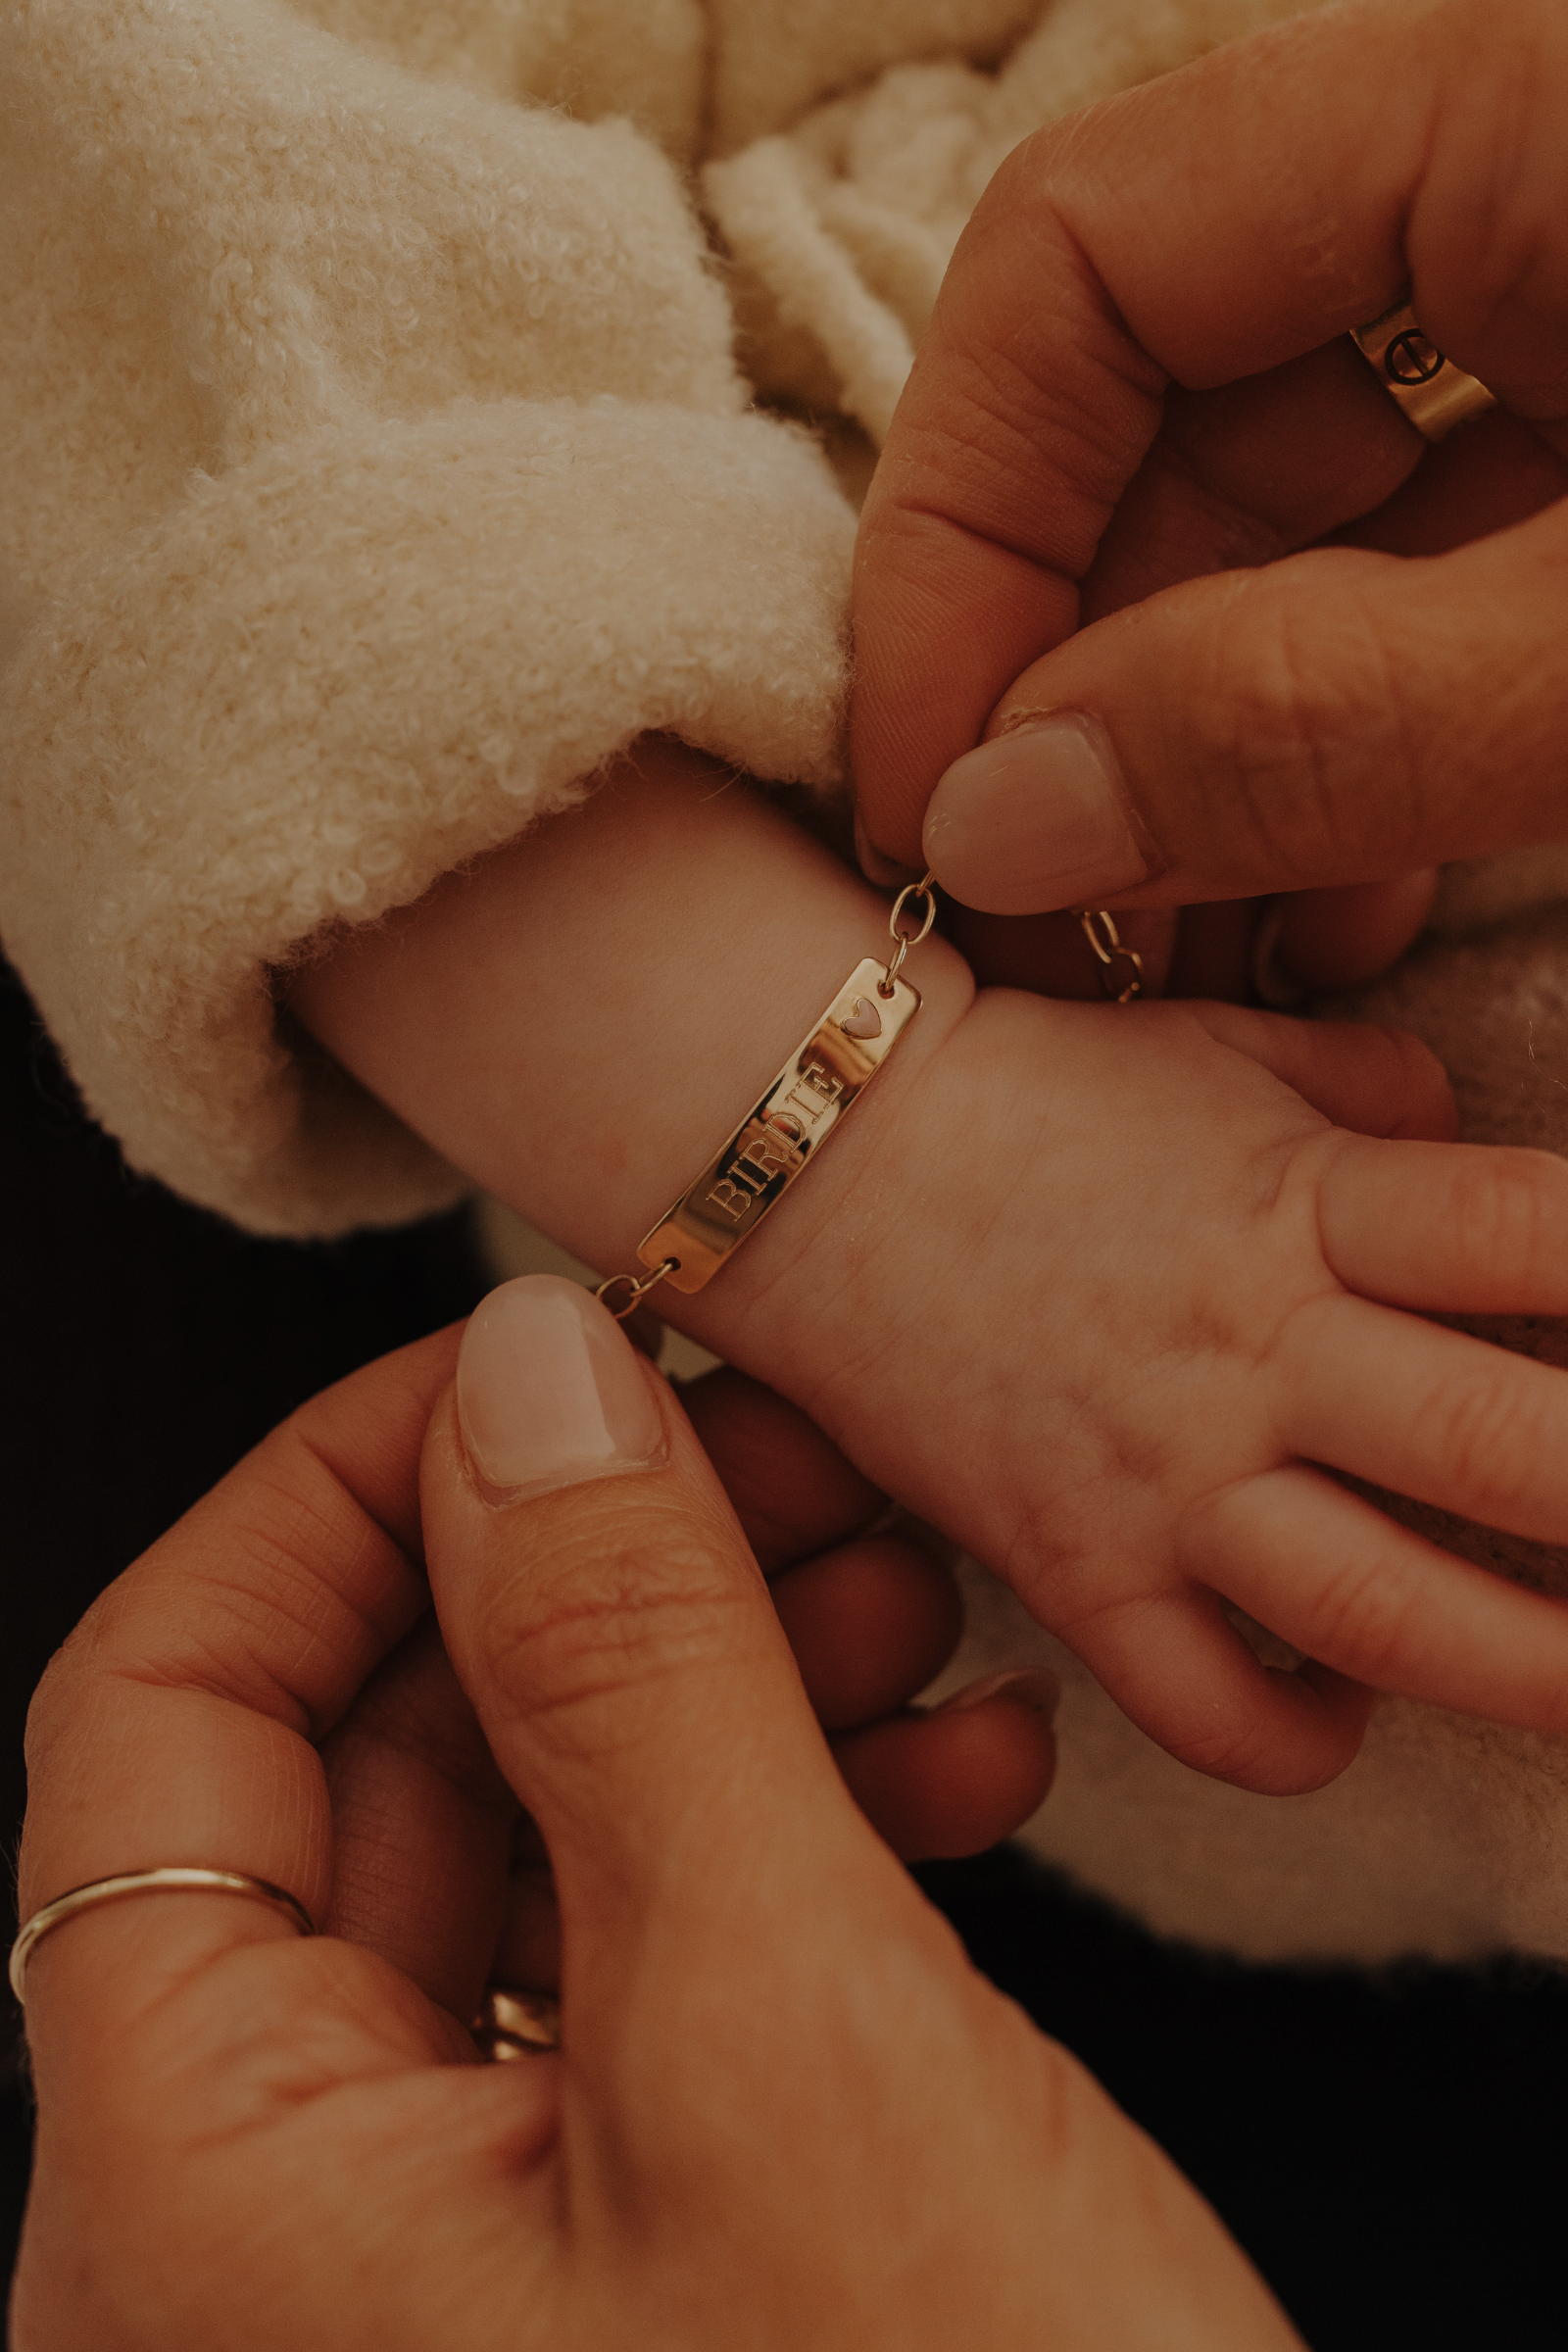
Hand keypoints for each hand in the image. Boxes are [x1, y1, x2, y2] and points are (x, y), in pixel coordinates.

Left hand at [11, 1282, 1297, 2351]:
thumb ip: (627, 1672)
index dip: (345, 1496)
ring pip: (539, 1848)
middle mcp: (279, 2235)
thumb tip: (524, 1374)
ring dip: (731, 1686)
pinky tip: (957, 1769)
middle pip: (378, 1766)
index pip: (163, 1718)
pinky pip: (653, 1966)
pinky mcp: (626, 2252)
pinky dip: (797, 1831)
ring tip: (919, 1604)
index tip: (542, 1371)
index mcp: (200, 2202)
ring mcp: (457, 2254)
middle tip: (802, 1462)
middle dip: (606, 1577)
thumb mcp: (789, 2043)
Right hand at [290, 746, 1567, 1799]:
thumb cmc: (1028, 1094)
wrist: (806, 1155)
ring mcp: (1163, 1472)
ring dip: (1545, 1673)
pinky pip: (1213, 1707)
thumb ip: (1367, 1093)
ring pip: (1394, 1616)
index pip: (1543, 1241)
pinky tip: (1348, 1710)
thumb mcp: (1211, 1051)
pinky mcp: (1076, 1567)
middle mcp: (1254, 1345)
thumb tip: (1478, 1145)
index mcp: (1305, 1197)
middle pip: (1516, 1456)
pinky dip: (1305, 1737)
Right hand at [850, 0, 1567, 977]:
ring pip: (1283, 531)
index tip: (935, 790)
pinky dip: (1349, 755)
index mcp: (1508, 108)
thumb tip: (1000, 822)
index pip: (1080, 255)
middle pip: (1160, 418)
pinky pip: (1418, 592)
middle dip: (1081, 698)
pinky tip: (1331, 909)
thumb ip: (1319, 723)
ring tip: (1184, 968)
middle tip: (1056, 934)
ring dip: (1201, 765)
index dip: (953, 533)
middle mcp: (1510, 193)